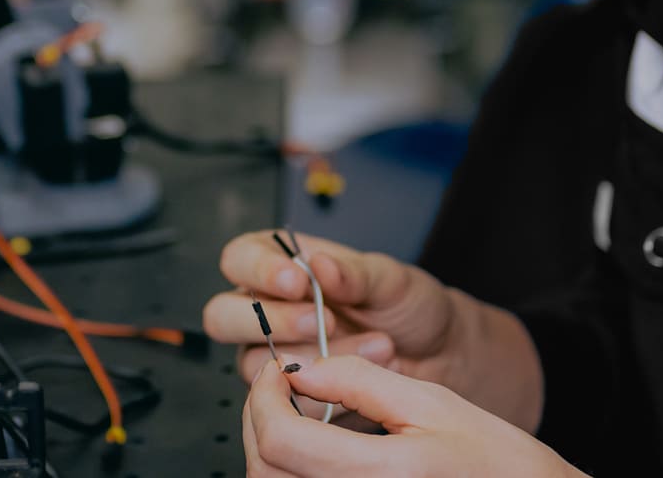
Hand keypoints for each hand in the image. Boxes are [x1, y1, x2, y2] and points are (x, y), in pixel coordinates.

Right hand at [202, 231, 540, 428]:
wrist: (440, 354)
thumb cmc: (409, 307)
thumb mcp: (390, 279)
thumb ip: (354, 273)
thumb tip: (321, 264)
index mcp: (284, 268)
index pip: (239, 259)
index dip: (258, 270)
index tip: (296, 280)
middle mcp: (271, 312)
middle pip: (222, 316)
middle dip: (271, 321)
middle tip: (321, 322)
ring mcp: (278, 356)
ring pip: (253, 365)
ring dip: (311, 359)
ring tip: (373, 346)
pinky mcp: (294, 398)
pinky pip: (288, 403)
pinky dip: (329, 393)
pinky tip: (368, 377)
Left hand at [243, 356, 584, 477]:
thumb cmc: (499, 463)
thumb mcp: (433, 404)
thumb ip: (360, 382)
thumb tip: (302, 367)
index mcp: (384, 474)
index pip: (281, 441)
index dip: (264, 398)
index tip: (277, 371)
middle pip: (265, 470)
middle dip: (261, 420)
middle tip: (281, 388)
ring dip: (274, 448)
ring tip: (303, 416)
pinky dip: (295, 472)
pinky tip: (320, 450)